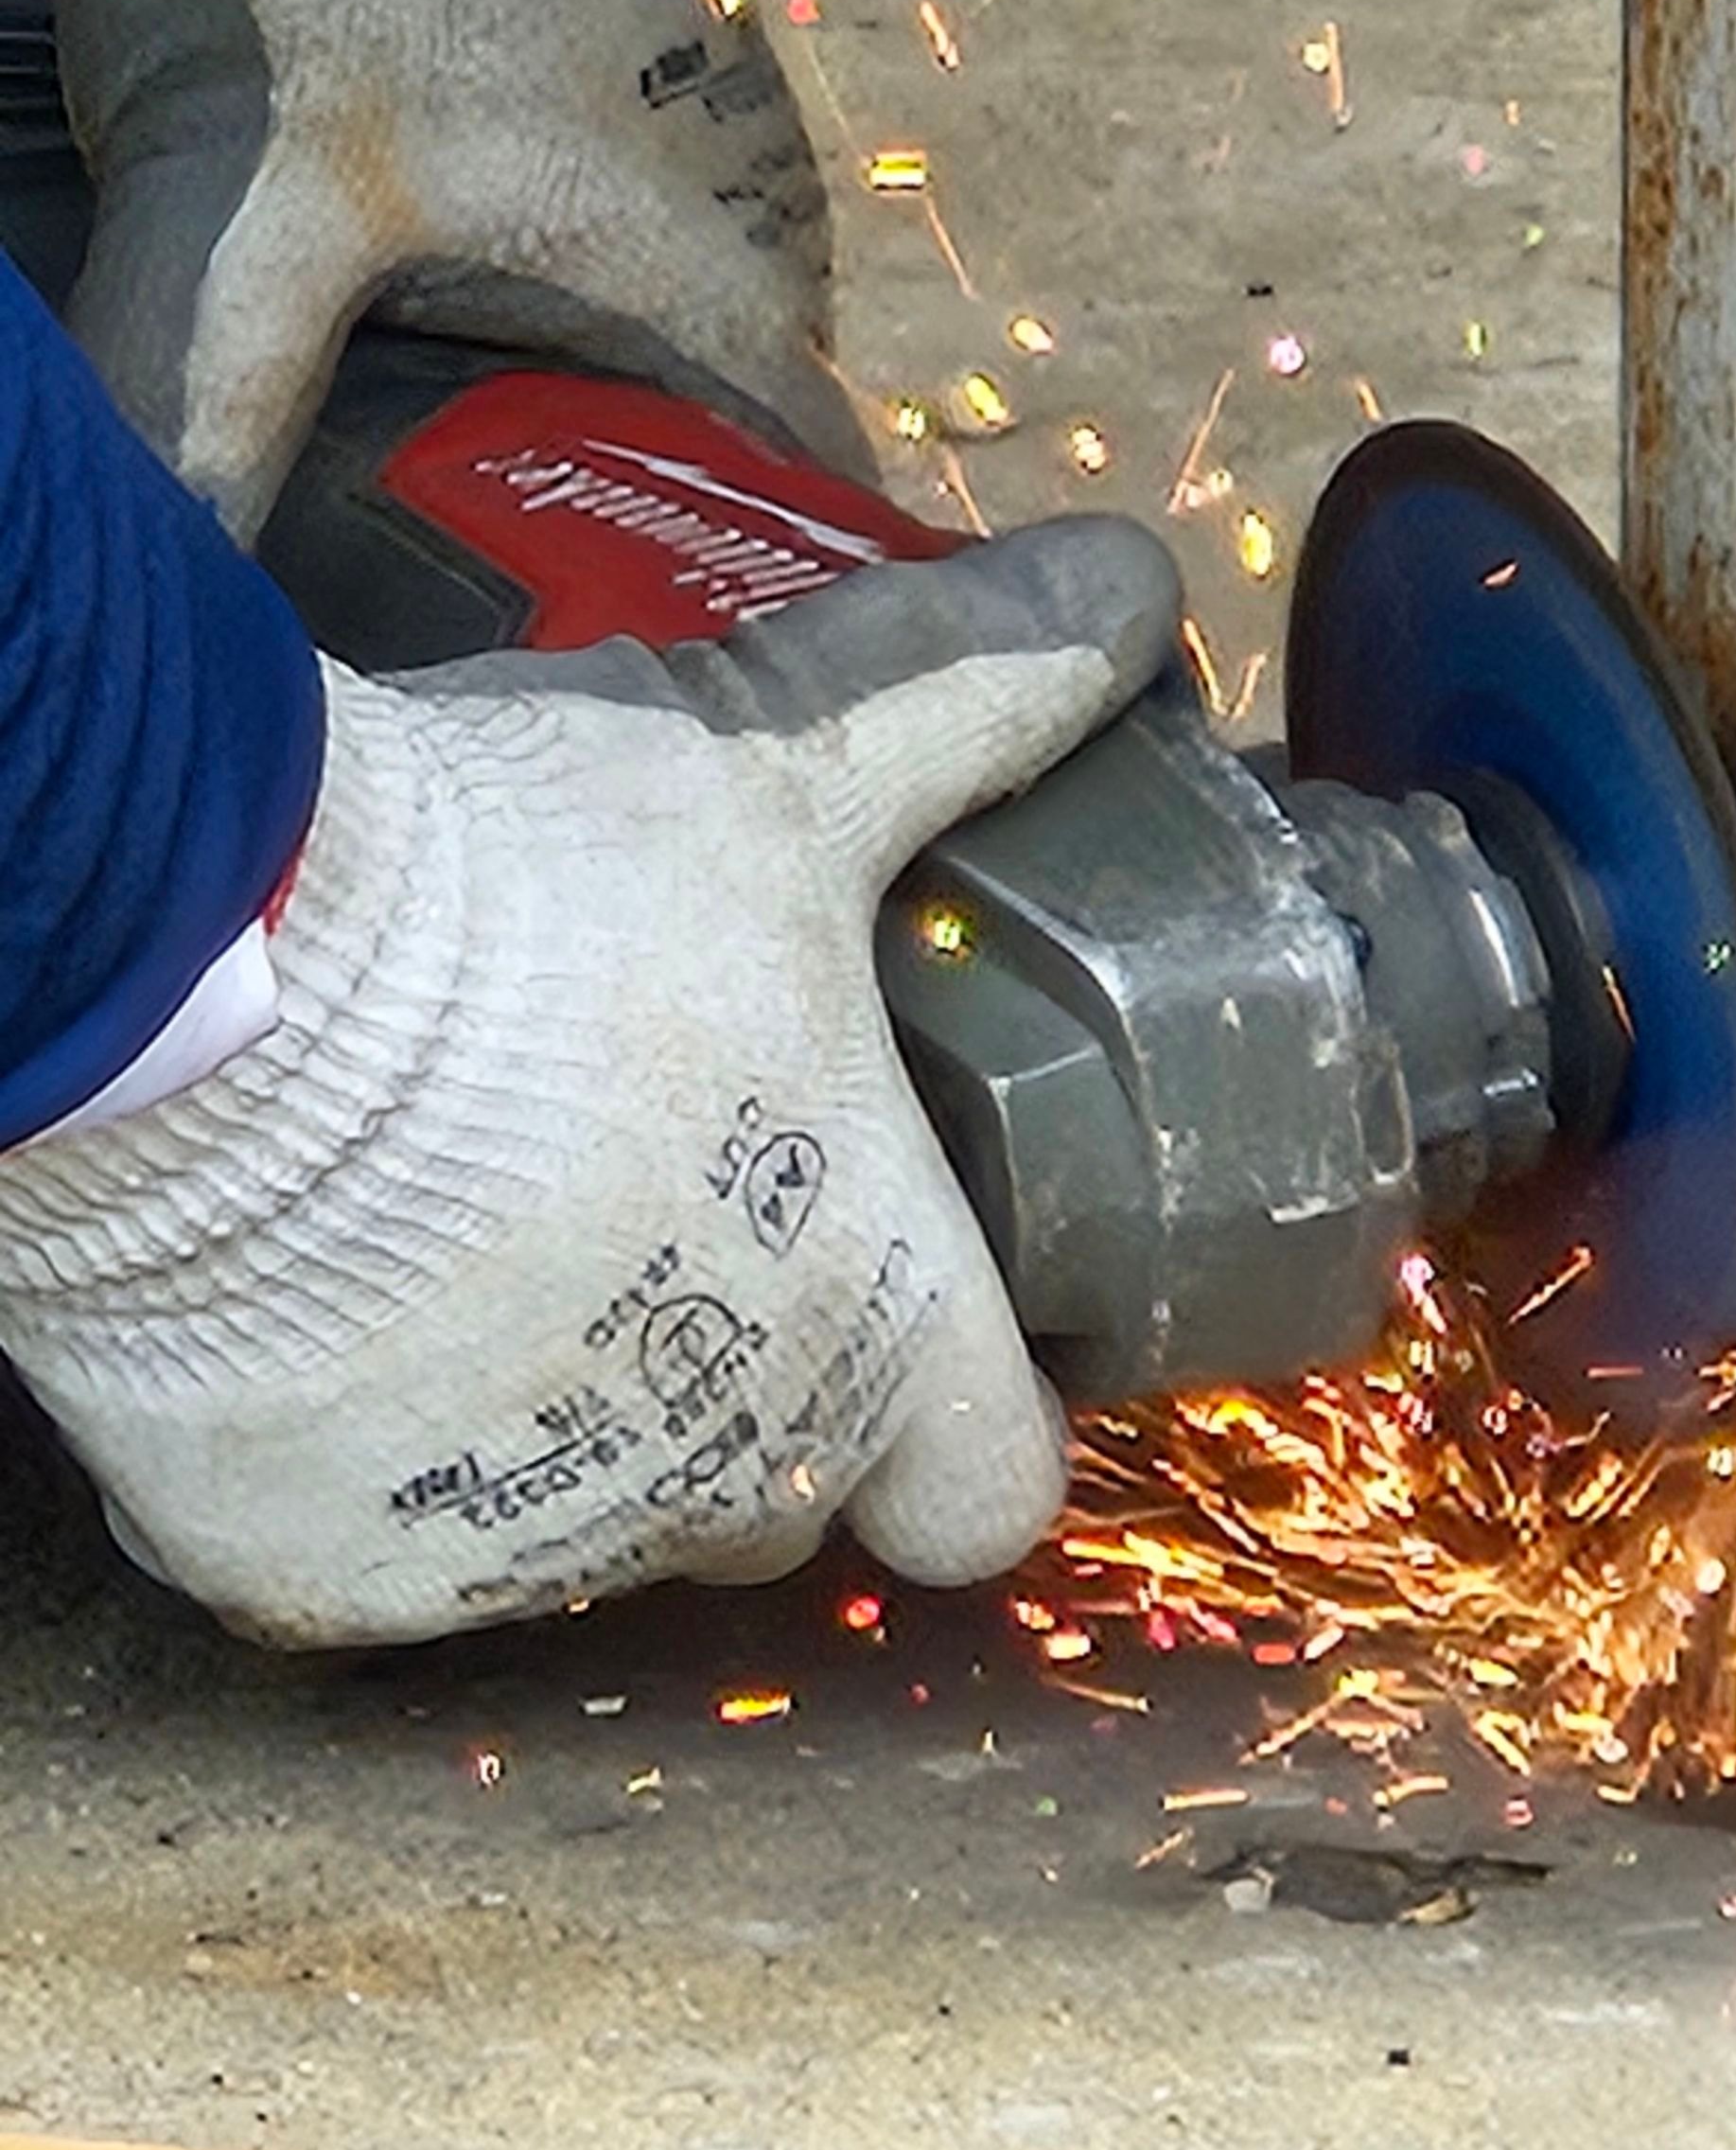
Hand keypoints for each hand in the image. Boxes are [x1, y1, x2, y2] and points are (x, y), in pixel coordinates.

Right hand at [0, 517, 1181, 1647]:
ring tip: (484, 1229)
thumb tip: (1126, 579)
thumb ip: (970, 692)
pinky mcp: (319, 1569)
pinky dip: (373, 1454)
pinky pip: (383, 1536)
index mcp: (872, 1329)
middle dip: (752, 1388)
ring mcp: (513, 1545)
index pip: (994, 1491)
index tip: (928, 1337)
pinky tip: (339, 1302)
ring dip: (564, 1414)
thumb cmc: (530, 894)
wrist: (196, 977)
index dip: (973, 1423)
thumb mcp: (782, 769)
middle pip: (779, 1499)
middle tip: (675, 1219)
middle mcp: (713, 1483)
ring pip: (581, 1527)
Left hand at [57, 0, 863, 542]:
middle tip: (634, 538)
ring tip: (609, 419)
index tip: (748, 600)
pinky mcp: (731, 56)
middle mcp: (774, 216)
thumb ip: (254, 382)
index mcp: (709, 279)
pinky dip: (679, 251)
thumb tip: (197, 521)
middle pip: (779, 388)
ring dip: (697, 352)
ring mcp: (763, 128)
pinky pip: (729, 199)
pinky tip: (588, 270)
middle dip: (722, 463)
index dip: (797, 544)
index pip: (820, 461)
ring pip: (755, 289)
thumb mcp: (305, 211)